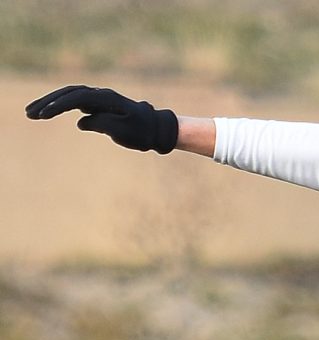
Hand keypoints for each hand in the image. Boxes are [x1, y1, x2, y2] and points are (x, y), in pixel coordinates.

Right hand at [25, 85, 178, 153]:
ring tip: (33, 113)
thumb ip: (101, 124)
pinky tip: (48, 112)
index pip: (76, 99)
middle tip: (29, 113)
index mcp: (106, 99)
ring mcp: (98, 98)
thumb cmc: (142, 132)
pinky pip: (74, 102)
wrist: (156, 129)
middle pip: (67, 93)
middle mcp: (100, 94)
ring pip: (69, 96)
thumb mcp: (122, 132)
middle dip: (47, 102)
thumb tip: (80, 121)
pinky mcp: (97, 105)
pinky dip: (60, 106)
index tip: (44, 115)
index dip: (58, 106)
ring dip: (50, 103)